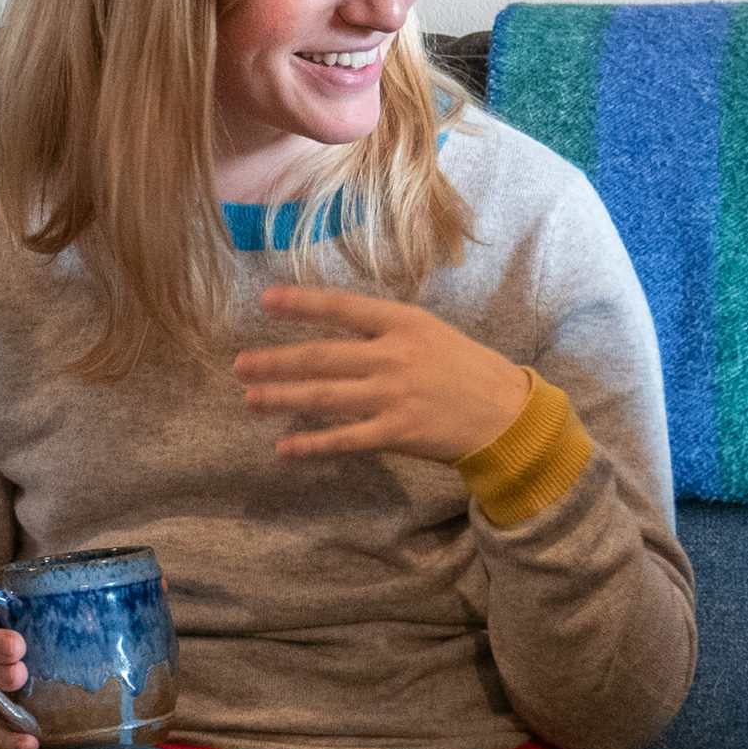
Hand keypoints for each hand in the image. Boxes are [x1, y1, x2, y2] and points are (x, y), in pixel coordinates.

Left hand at [232, 286, 529, 461]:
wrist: (507, 414)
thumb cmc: (465, 369)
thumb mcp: (429, 332)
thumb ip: (383, 329)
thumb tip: (332, 327)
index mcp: (403, 323)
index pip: (341, 308)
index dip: (301, 303)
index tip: (265, 301)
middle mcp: (394, 355)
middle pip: (322, 356)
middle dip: (276, 360)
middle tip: (239, 365)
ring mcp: (394, 395)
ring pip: (325, 396)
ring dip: (283, 397)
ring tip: (250, 398)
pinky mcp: (398, 432)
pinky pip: (345, 438)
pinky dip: (313, 443)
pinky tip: (285, 447)